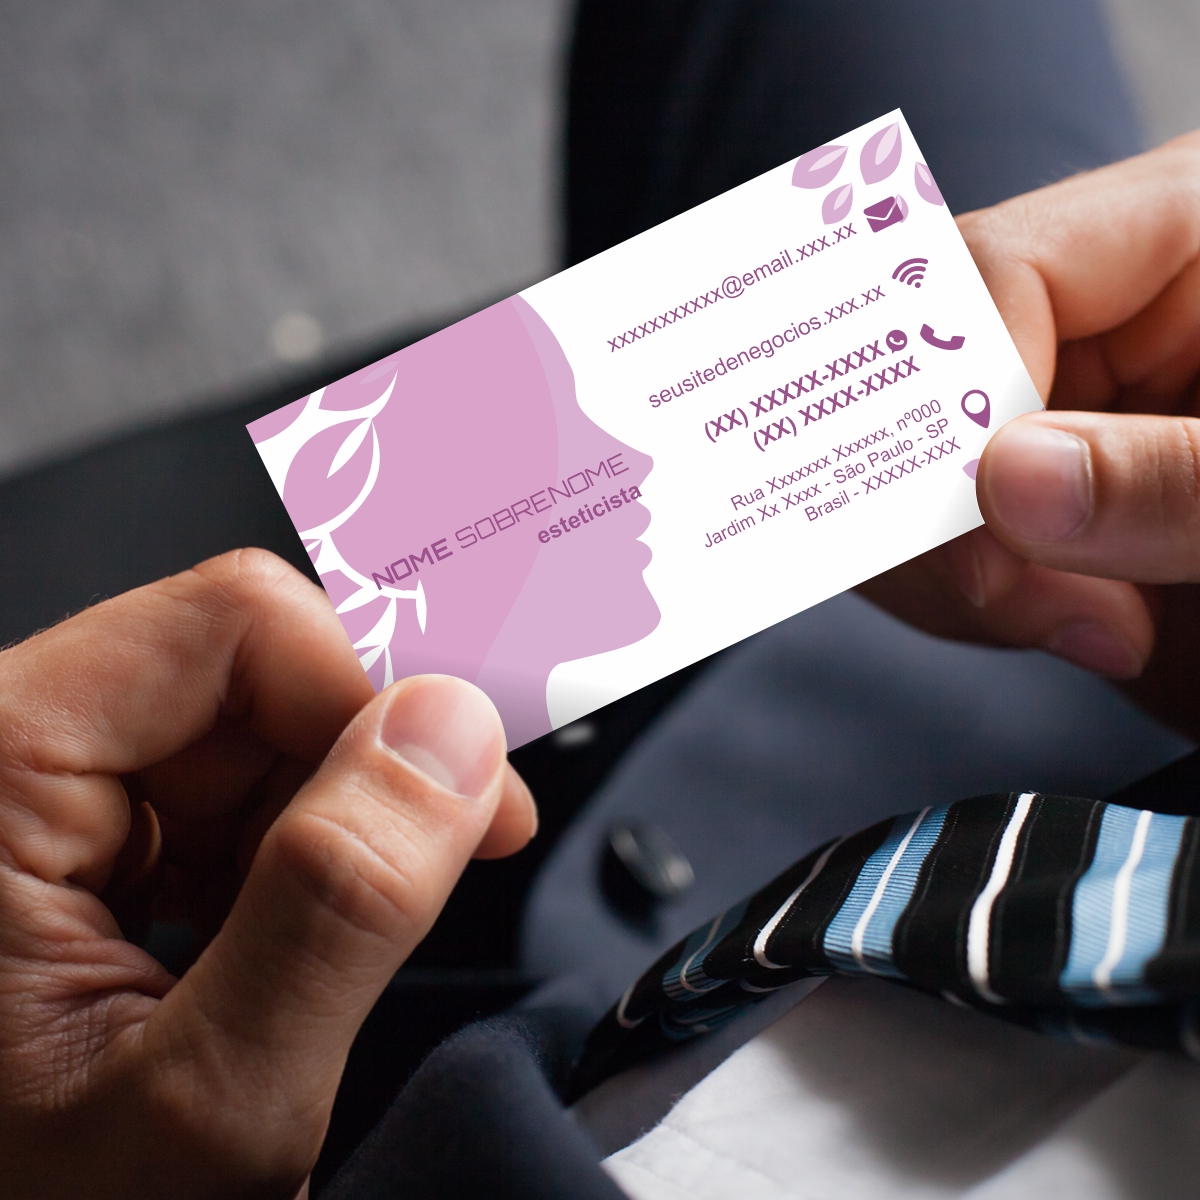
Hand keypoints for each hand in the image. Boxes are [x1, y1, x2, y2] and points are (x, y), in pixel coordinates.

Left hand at [0, 549, 536, 1198]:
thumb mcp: (210, 1099)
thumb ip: (340, 898)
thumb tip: (451, 727)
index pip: (233, 624)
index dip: (373, 694)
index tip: (467, 787)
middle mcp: (5, 762)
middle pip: (249, 669)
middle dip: (366, 767)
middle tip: (438, 869)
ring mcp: (40, 800)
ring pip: (255, 730)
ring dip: (333, 825)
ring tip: (329, 950)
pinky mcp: (80, 842)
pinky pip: (228, 792)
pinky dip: (295, 855)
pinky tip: (289, 941)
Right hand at [859, 130, 1199, 737]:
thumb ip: (1185, 479)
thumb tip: (1011, 481)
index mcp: (1193, 238)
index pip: (1001, 273)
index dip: (953, 390)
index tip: (965, 511)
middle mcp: (1112, 321)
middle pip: (927, 377)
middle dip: (949, 503)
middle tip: (1018, 592)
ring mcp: (1072, 419)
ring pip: (912, 470)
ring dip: (964, 569)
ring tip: (1096, 623)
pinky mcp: (1052, 510)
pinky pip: (944, 541)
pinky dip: (976, 601)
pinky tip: (1081, 627)